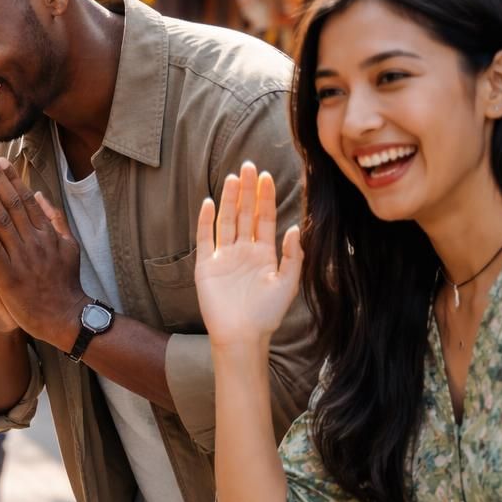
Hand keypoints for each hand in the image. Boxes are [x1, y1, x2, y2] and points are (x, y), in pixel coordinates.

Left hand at [0, 150, 86, 348]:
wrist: (64, 317)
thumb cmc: (64, 284)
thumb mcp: (69, 247)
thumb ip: (55, 220)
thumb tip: (41, 194)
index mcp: (47, 232)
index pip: (25, 199)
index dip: (10, 178)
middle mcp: (34, 239)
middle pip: (11, 202)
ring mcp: (21, 256)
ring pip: (0, 218)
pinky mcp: (8, 273)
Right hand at [193, 162, 302, 348]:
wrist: (242, 334)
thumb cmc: (267, 313)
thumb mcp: (288, 283)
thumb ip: (293, 256)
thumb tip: (296, 228)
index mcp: (264, 254)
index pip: (264, 219)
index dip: (265, 198)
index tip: (266, 177)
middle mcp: (243, 251)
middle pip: (244, 214)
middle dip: (247, 191)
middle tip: (249, 166)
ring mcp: (224, 257)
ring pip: (226, 220)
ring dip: (229, 199)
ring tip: (232, 177)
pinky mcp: (206, 265)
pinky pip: (205, 238)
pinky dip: (206, 220)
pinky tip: (209, 202)